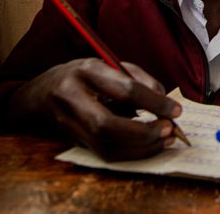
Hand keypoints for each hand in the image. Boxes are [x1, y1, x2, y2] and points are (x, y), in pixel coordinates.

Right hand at [8, 58, 180, 160]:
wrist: (42, 92)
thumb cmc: (85, 76)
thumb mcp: (111, 65)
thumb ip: (140, 79)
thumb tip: (165, 102)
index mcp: (86, 71)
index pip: (124, 90)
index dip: (154, 103)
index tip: (176, 110)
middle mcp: (72, 98)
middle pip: (108, 125)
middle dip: (144, 132)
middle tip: (169, 130)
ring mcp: (68, 123)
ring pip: (105, 146)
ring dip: (140, 148)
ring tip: (164, 139)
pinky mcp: (72, 141)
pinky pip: (104, 154)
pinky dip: (131, 153)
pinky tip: (149, 146)